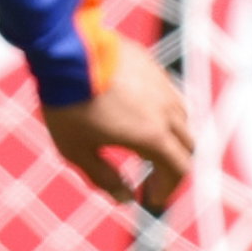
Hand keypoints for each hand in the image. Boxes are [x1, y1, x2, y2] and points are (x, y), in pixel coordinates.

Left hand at [42, 60, 196, 215]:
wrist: (64, 50)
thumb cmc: (68, 103)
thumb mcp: (77, 150)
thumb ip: (104, 178)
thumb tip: (125, 199)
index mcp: (153, 137)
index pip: (179, 171)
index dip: (168, 190)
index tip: (152, 200)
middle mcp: (167, 112)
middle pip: (187, 147)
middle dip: (173, 167)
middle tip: (152, 178)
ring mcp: (162, 85)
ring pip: (182, 119)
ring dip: (172, 138)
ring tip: (148, 145)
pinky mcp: (152, 66)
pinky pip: (169, 94)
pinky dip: (164, 112)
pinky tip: (140, 112)